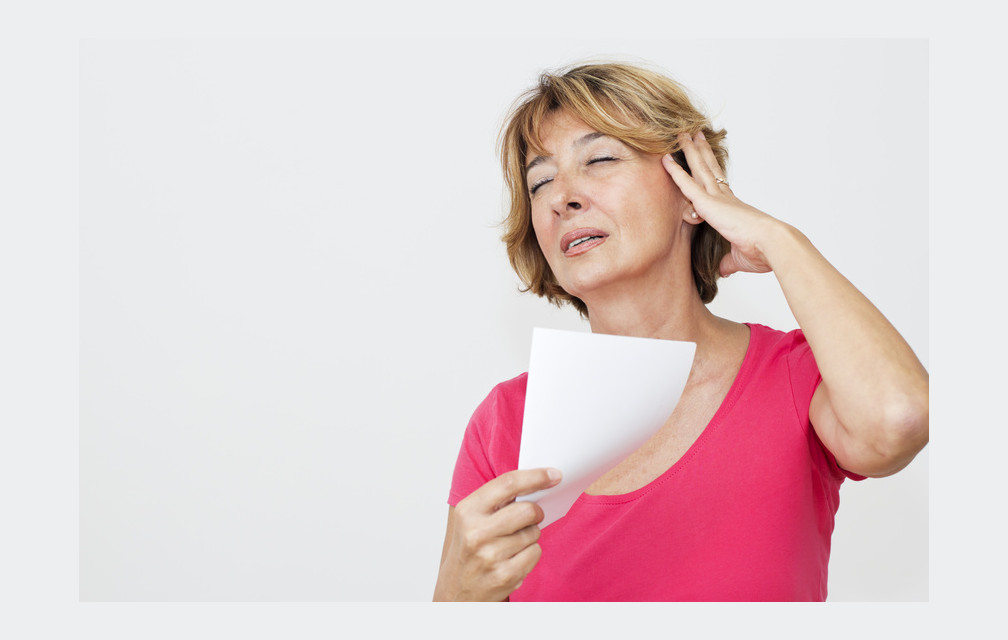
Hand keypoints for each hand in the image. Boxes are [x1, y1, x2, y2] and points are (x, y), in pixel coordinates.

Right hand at [433, 468, 561, 600]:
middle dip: (536, 513)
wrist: (455, 592)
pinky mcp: (504, 576)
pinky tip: (514, 559)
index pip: (508, 484)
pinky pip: (535, 553)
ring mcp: (490, 556)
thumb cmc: (468, 549)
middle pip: (528, 510)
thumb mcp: (470, 519)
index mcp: (467, 510)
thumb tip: (538, 482)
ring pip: (534, 533)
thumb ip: (497, 500)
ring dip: (530, 536)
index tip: (554, 474)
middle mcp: (476, 532)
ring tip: (512, 544)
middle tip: (531, 517)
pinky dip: (530, 554)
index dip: (536, 477)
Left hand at [662, 131, 784, 276]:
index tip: (707, 156)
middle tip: (693, 134)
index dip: (712, 168)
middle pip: (709, 167)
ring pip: (698, 168)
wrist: (772, 243)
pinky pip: (686, 184)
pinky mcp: (709, 203)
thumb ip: (728, 261)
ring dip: (688, 150)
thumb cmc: (762, 251)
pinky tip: (664, 161)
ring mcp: (717, 198)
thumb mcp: (739, 258)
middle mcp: (725, 197)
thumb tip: (722, 270)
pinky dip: (674, 172)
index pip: (718, 183)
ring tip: (681, 134)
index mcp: (734, 207)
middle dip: (700, 151)